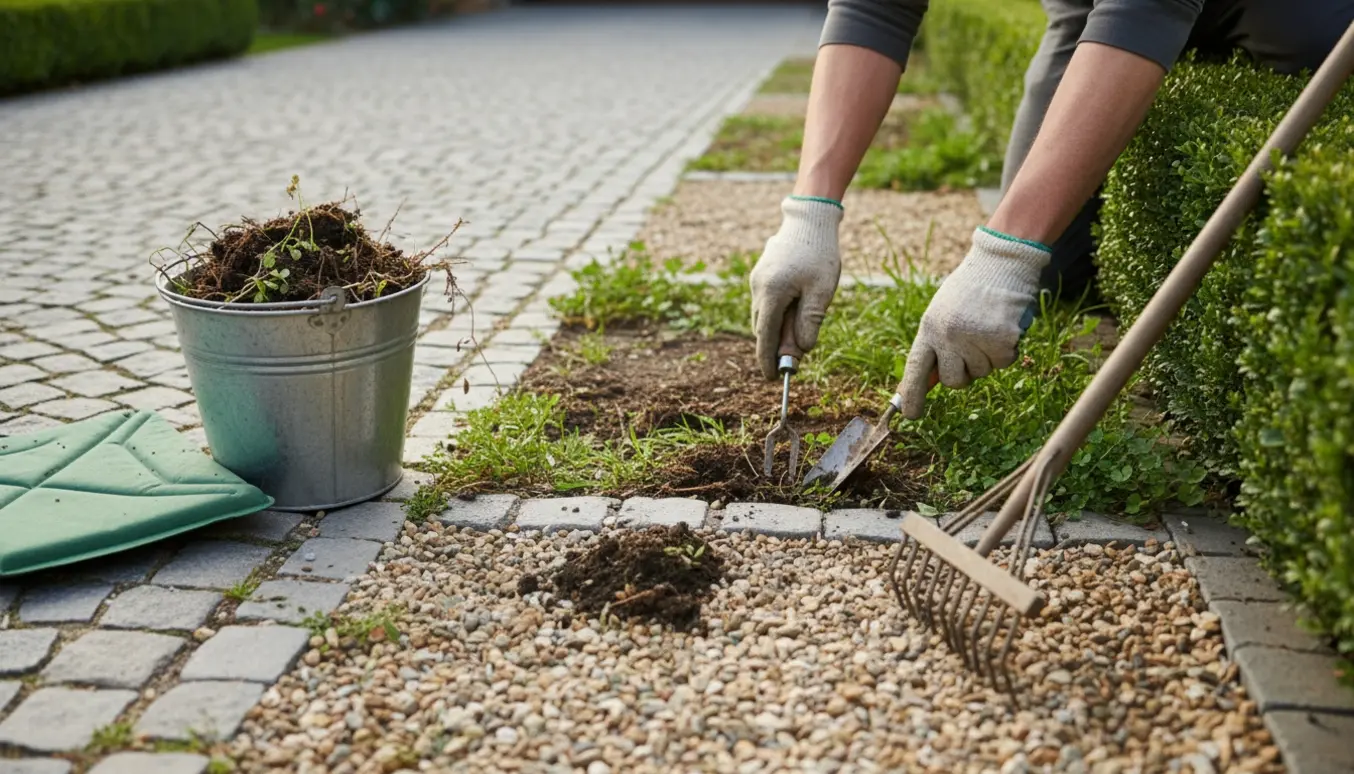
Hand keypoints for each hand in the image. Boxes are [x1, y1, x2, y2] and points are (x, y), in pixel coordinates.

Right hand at [750, 196, 843, 379]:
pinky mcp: (761, 274)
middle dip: (776, 345)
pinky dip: (777, 313)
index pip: (765, 337)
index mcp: (771, 294)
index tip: (773, 379)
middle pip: (762, 329)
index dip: (768, 361)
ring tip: (802, 328)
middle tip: (797, 356)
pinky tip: (797, 308)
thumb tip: (800, 350)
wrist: (809, 218)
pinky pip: (766, 302)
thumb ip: (809, 323)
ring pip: (763, 316)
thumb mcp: (820, 292)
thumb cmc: (819, 254)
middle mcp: (758, 288)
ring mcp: (757, 280)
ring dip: (778, 328)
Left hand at [898, 226, 1050, 417]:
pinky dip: (1007, 350)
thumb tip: (932, 381)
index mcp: (930, 327)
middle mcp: (948, 335)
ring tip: (988, 325)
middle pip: (954, 382)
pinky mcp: (1002, 340)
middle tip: (972, 348)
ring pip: (982, 373)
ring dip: (988, 357)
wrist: (1002, 262)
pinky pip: (1004, 363)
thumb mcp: (943, 311)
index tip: (910, 415)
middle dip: (965, 373)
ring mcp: (975, 338)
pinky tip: (1004, 325)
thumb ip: (937, 343)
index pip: (916, 368)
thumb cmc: (971, 289)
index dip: (912, 394)